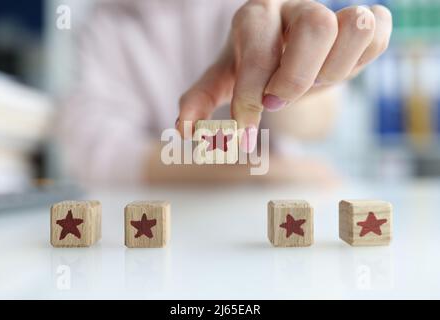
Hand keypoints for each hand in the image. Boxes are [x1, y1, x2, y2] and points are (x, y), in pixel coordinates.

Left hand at [177, 0, 391, 151]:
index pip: (258, 48)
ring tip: (312, 83)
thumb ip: (201, 98)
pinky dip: (365, 57)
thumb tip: (184, 130)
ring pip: (353, 26)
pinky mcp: (363, 20)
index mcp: (255, 16)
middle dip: (298, 77)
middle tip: (278, 102)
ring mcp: (332, 10)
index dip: (252, 94)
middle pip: (315, 26)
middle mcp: (294, 7)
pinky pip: (380, 30)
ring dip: (334, 71)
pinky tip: (337, 71)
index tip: (244, 130)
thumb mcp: (224, 78)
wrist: (286, 53)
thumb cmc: (253, 66)